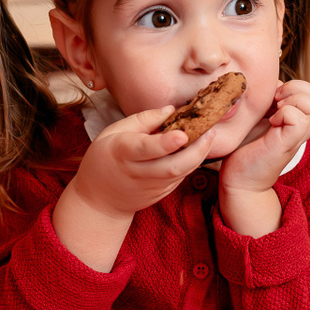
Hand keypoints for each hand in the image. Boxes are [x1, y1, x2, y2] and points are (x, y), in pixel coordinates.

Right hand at [65, 105, 218, 220]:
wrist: (99, 199)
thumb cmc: (105, 157)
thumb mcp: (113, 132)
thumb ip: (142, 120)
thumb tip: (170, 109)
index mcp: (123, 152)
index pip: (146, 149)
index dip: (166, 143)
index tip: (182, 134)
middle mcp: (139, 172)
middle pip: (173, 165)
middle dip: (196, 149)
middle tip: (210, 131)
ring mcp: (151, 186)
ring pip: (181, 172)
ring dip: (199, 155)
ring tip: (209, 136)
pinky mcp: (160, 194)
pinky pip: (180, 177)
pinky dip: (191, 163)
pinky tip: (197, 149)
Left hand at [219, 79, 309, 195]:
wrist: (238, 179)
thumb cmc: (245, 147)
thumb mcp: (260, 115)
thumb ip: (271, 99)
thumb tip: (276, 82)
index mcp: (297, 119)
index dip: (298, 86)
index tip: (274, 96)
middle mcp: (301, 128)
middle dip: (298, 88)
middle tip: (276, 100)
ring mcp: (295, 137)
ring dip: (295, 101)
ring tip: (276, 110)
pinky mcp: (286, 144)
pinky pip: (300, 120)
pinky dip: (286, 114)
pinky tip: (272, 122)